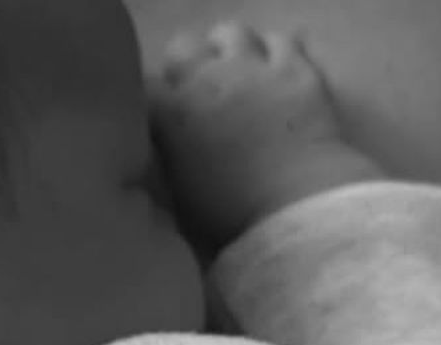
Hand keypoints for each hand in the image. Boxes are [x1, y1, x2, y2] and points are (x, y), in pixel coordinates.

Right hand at [150, 23, 382, 246]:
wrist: (296, 209)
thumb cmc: (231, 216)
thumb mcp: (177, 199)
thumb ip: (163, 166)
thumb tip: (156, 157)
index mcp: (170, 114)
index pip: (143, 87)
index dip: (151, 102)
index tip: (158, 120)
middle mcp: (206, 78)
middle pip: (183, 46)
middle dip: (185, 66)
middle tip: (197, 95)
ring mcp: (253, 68)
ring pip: (230, 33)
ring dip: (227, 50)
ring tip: (236, 74)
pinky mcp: (297, 69)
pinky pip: (281, 39)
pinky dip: (273, 51)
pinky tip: (275, 70)